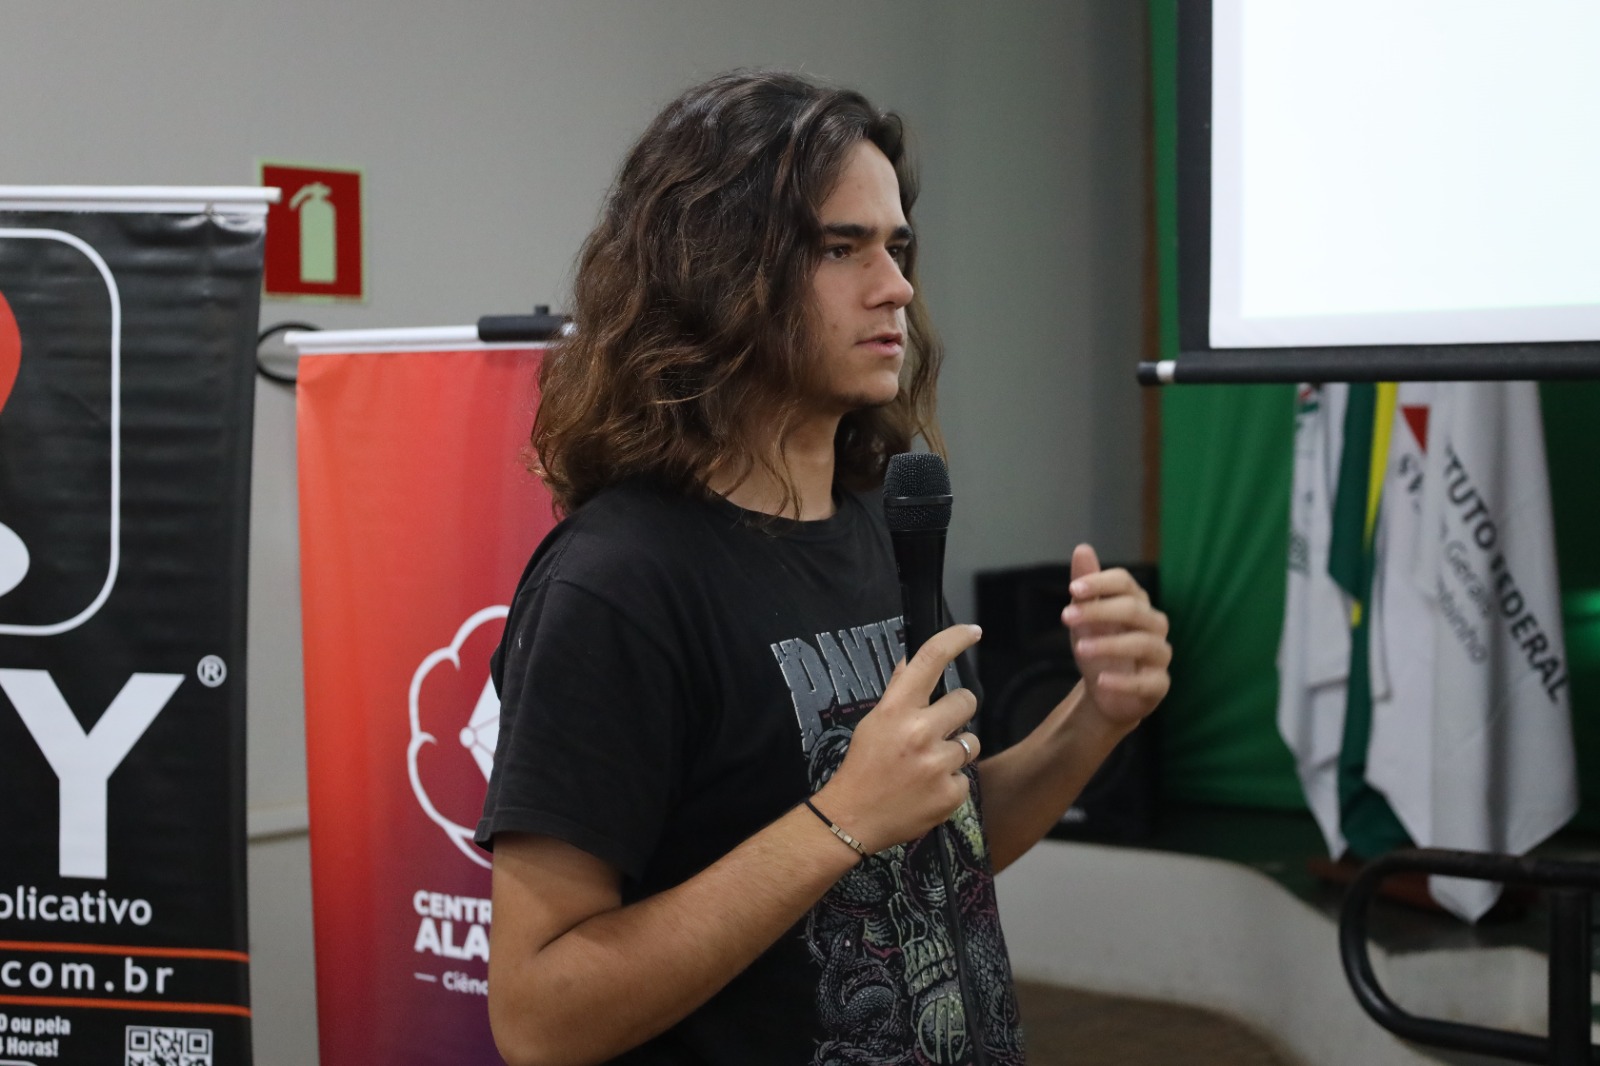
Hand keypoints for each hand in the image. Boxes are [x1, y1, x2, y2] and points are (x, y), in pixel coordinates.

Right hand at [812, 623, 982, 853]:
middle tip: (934, 730)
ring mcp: (938, 764)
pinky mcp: (951, 793)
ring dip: (955, 749)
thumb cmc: (863, 767)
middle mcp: (919, 732)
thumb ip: (900, 693)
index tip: (972, 632)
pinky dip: (951, 781)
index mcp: (896, 710)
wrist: (853, 819)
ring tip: (927, 764)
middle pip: (966, 701)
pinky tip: (927, 788)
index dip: (955, 639)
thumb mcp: (874, 722)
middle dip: (955, 713)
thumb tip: (914, 662)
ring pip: (971, 741)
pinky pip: (966, 776)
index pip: (930, 660)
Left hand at [1062, 544, 1169, 731]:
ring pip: (1143, 643)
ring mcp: (1159, 654)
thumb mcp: (1085, 617)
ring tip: (1079, 648)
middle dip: (1099, 611)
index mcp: (1136, 603)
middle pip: (1133, 609)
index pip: (1125, 582)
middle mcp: (1153, 625)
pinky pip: (1148, 681)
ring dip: (1109, 644)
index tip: (1073, 589)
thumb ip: (1086, 588)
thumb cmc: (1098, 645)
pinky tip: (1102, 680)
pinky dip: (1124, 681)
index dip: (1100, 582)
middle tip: (1066, 617)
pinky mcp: (1159, 684)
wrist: (1104, 691)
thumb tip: (1082, 548)